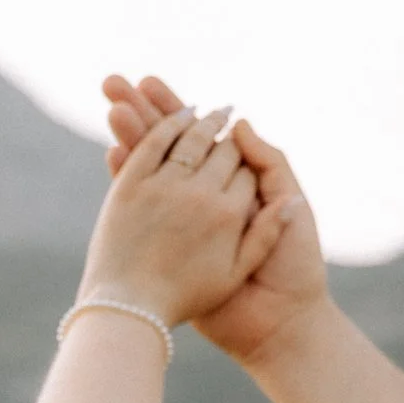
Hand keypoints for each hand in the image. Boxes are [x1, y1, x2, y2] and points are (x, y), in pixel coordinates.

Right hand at [103, 75, 329, 366]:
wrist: (280, 320)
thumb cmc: (293, 263)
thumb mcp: (290, 202)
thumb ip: (268, 162)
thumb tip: (238, 123)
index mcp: (236, 182)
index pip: (202, 134)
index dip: (178, 109)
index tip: (150, 81)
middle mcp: (206, 196)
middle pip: (170, 143)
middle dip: (143, 111)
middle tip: (117, 82)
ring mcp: (184, 220)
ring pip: (152, 166)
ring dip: (130, 133)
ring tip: (110, 102)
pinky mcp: (168, 245)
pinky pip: (144, 203)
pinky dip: (129, 175)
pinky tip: (112, 147)